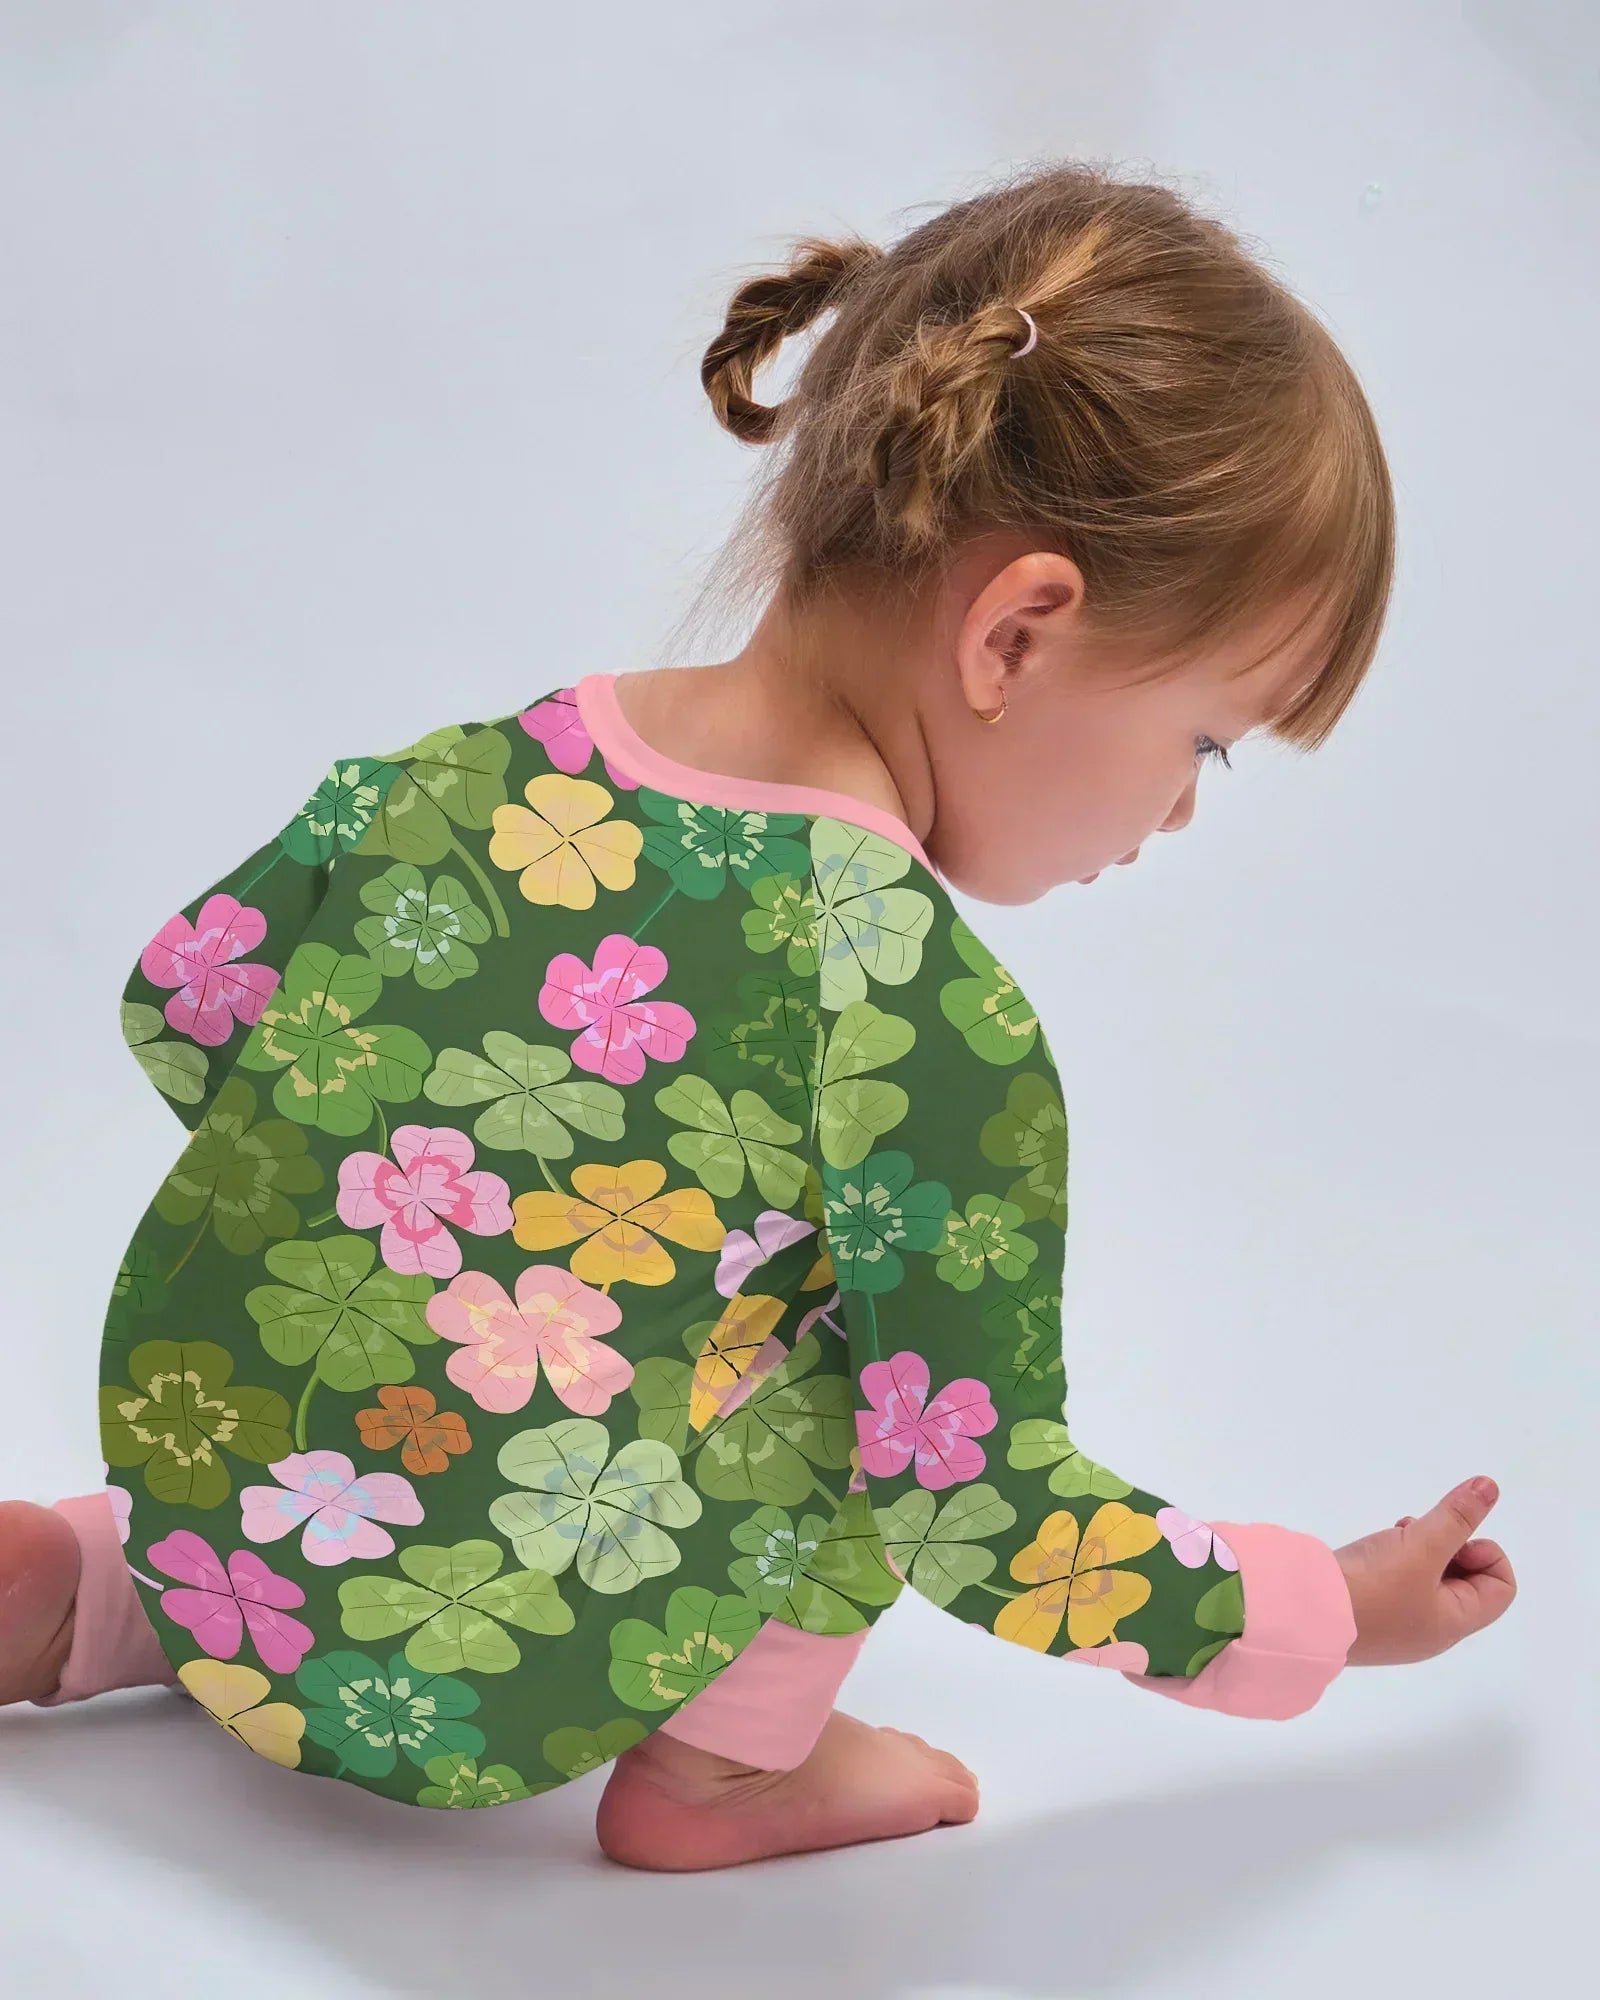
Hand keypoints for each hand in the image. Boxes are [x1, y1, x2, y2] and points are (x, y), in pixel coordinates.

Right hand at [1333, 1476, 1516, 1665]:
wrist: (1301, 1614)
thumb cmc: (1372, 1588)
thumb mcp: (1421, 1547)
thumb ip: (1456, 1516)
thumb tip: (1490, 1487)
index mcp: (1454, 1623)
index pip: (1501, 1587)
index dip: (1486, 1553)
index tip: (1453, 1541)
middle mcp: (1431, 1629)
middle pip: (1466, 1580)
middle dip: (1449, 1546)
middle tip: (1420, 1533)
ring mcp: (1399, 1623)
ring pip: (1430, 1577)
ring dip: (1421, 1549)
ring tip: (1396, 1537)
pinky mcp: (1370, 1612)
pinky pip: (1400, 1582)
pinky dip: (1396, 1560)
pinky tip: (1375, 1549)